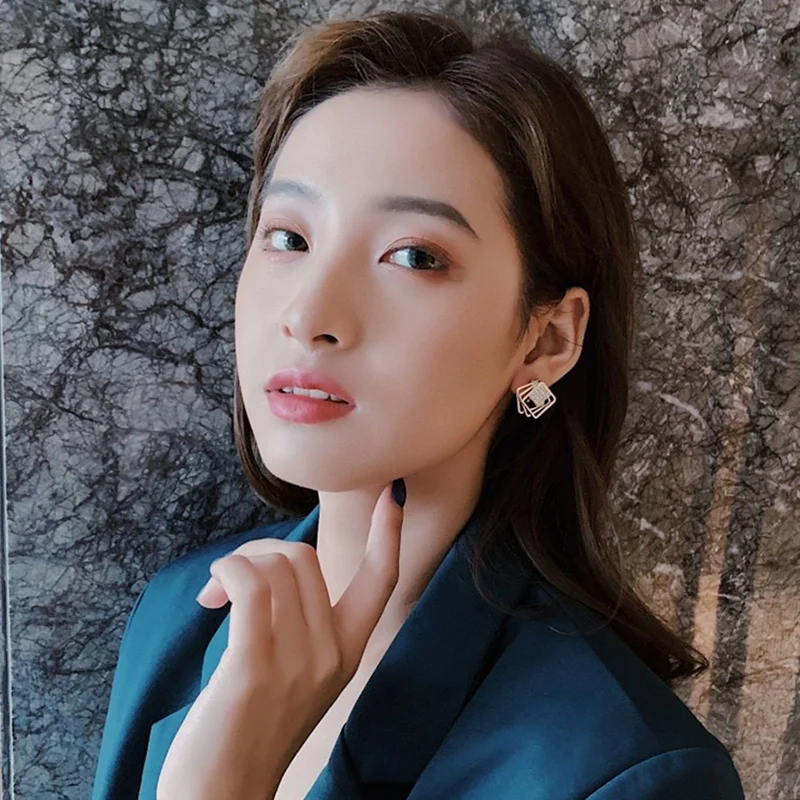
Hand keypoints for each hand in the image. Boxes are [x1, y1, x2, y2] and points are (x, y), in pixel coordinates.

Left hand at [156, 479, 405, 799]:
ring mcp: (296, 663)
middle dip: (261, 551)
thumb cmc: (252, 728)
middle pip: (303, 557)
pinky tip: (212, 592)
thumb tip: (273, 568)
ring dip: (239, 563)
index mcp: (347, 652)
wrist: (222, 796)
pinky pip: (250, 585)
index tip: (389, 494)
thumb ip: (302, 623)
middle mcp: (331, 654)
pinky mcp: (254, 668)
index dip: (387, 534)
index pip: (382, 580)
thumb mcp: (300, 674)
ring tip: (217, 595)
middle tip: (230, 581)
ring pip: (276, 566)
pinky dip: (228, 571)